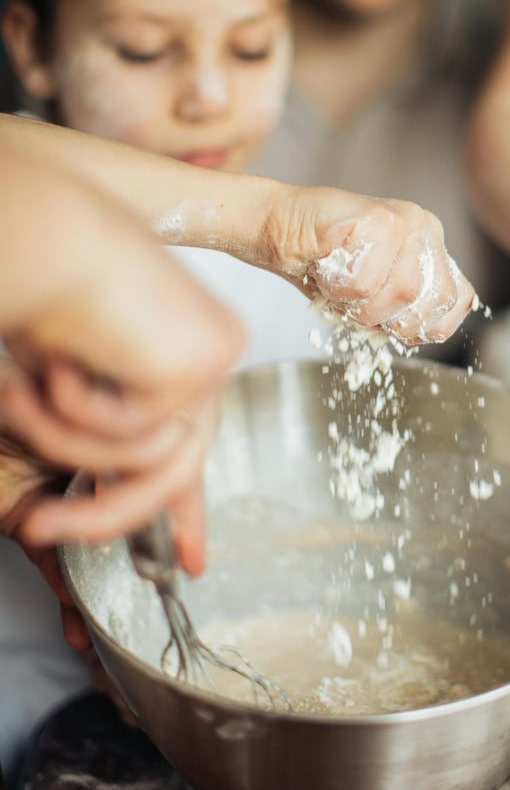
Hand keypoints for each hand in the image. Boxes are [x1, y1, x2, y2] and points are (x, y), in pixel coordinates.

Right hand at [0, 147, 241, 569]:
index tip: (190, 561)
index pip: (189, 445)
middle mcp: (206, 357)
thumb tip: (73, 509)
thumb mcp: (66, 382)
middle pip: (175, 469)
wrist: (37, 228)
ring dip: (64, 442)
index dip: (187, 508)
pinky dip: (73, 408)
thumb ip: (94, 438)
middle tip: (34, 534)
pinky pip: (131, 435)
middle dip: (99, 516)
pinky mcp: (201, 361)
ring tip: (17, 397)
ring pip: (150, 464)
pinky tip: (60, 358)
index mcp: (180, 354)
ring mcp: (210, 358)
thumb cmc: (38, 283)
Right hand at [257, 186, 476, 344]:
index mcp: (430, 246)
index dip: (422, 325)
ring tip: (338, 281)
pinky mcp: (378, 218)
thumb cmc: (322, 264)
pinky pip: (366, 282)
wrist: (276, 227)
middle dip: (386, 318)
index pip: (457, 301)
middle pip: (429, 304)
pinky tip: (327, 265)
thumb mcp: (374, 296)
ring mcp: (405, 220)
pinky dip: (338, 288)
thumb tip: (431, 330)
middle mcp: (424, 228)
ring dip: (358, 304)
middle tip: (354, 299)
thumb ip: (407, 308)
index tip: (388, 321)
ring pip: (401, 294)